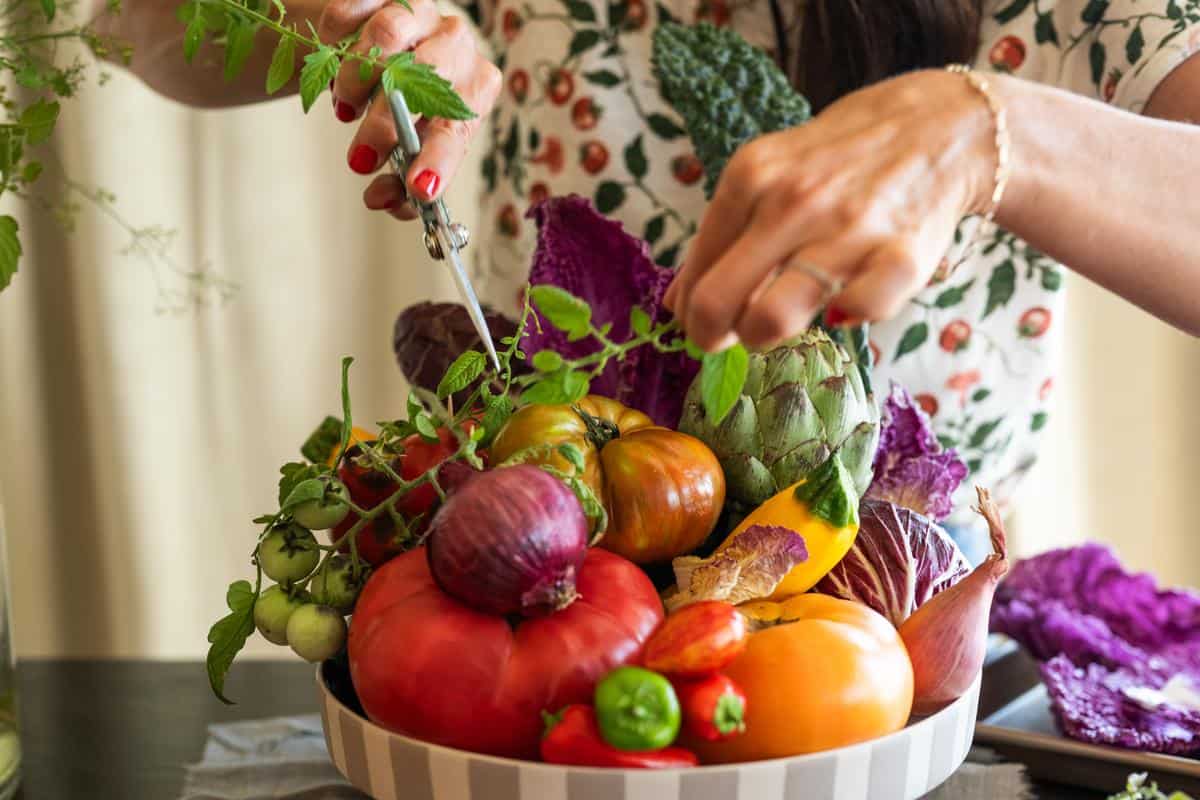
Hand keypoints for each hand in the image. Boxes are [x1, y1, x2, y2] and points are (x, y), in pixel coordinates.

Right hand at [319, 0, 501, 220]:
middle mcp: (457, 44)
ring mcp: (421, 11)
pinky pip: (353, 10)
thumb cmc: (399, 108)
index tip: (418, 188)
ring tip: (345, 109)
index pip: (459, 128)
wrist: (369, 52)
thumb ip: (401, 183)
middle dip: (388, 127)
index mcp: (475, 88)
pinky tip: (332, 62)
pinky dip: (336, 42)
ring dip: (357, 82)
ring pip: (389, 37)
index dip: (439, 160)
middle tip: (361, 159)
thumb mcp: (408, 148)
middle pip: (427, 81)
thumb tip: (385, 202)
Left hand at [663, 69, 995, 351]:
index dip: (694, 313)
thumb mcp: (767, 176)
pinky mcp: (900, 256)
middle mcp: (792, 201)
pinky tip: (844, 300)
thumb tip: (674, 306)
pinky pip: (856, 313)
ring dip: (767, 334)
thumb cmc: (838, 161)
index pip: (697, 274)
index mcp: (749, 177)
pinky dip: (846, 316)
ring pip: (772, 317)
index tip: (706, 323)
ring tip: (780, 318)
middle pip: (718, 304)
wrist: (939, 127)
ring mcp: (847, 229)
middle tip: (732, 335)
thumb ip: (720, 237)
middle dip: (715, 336)